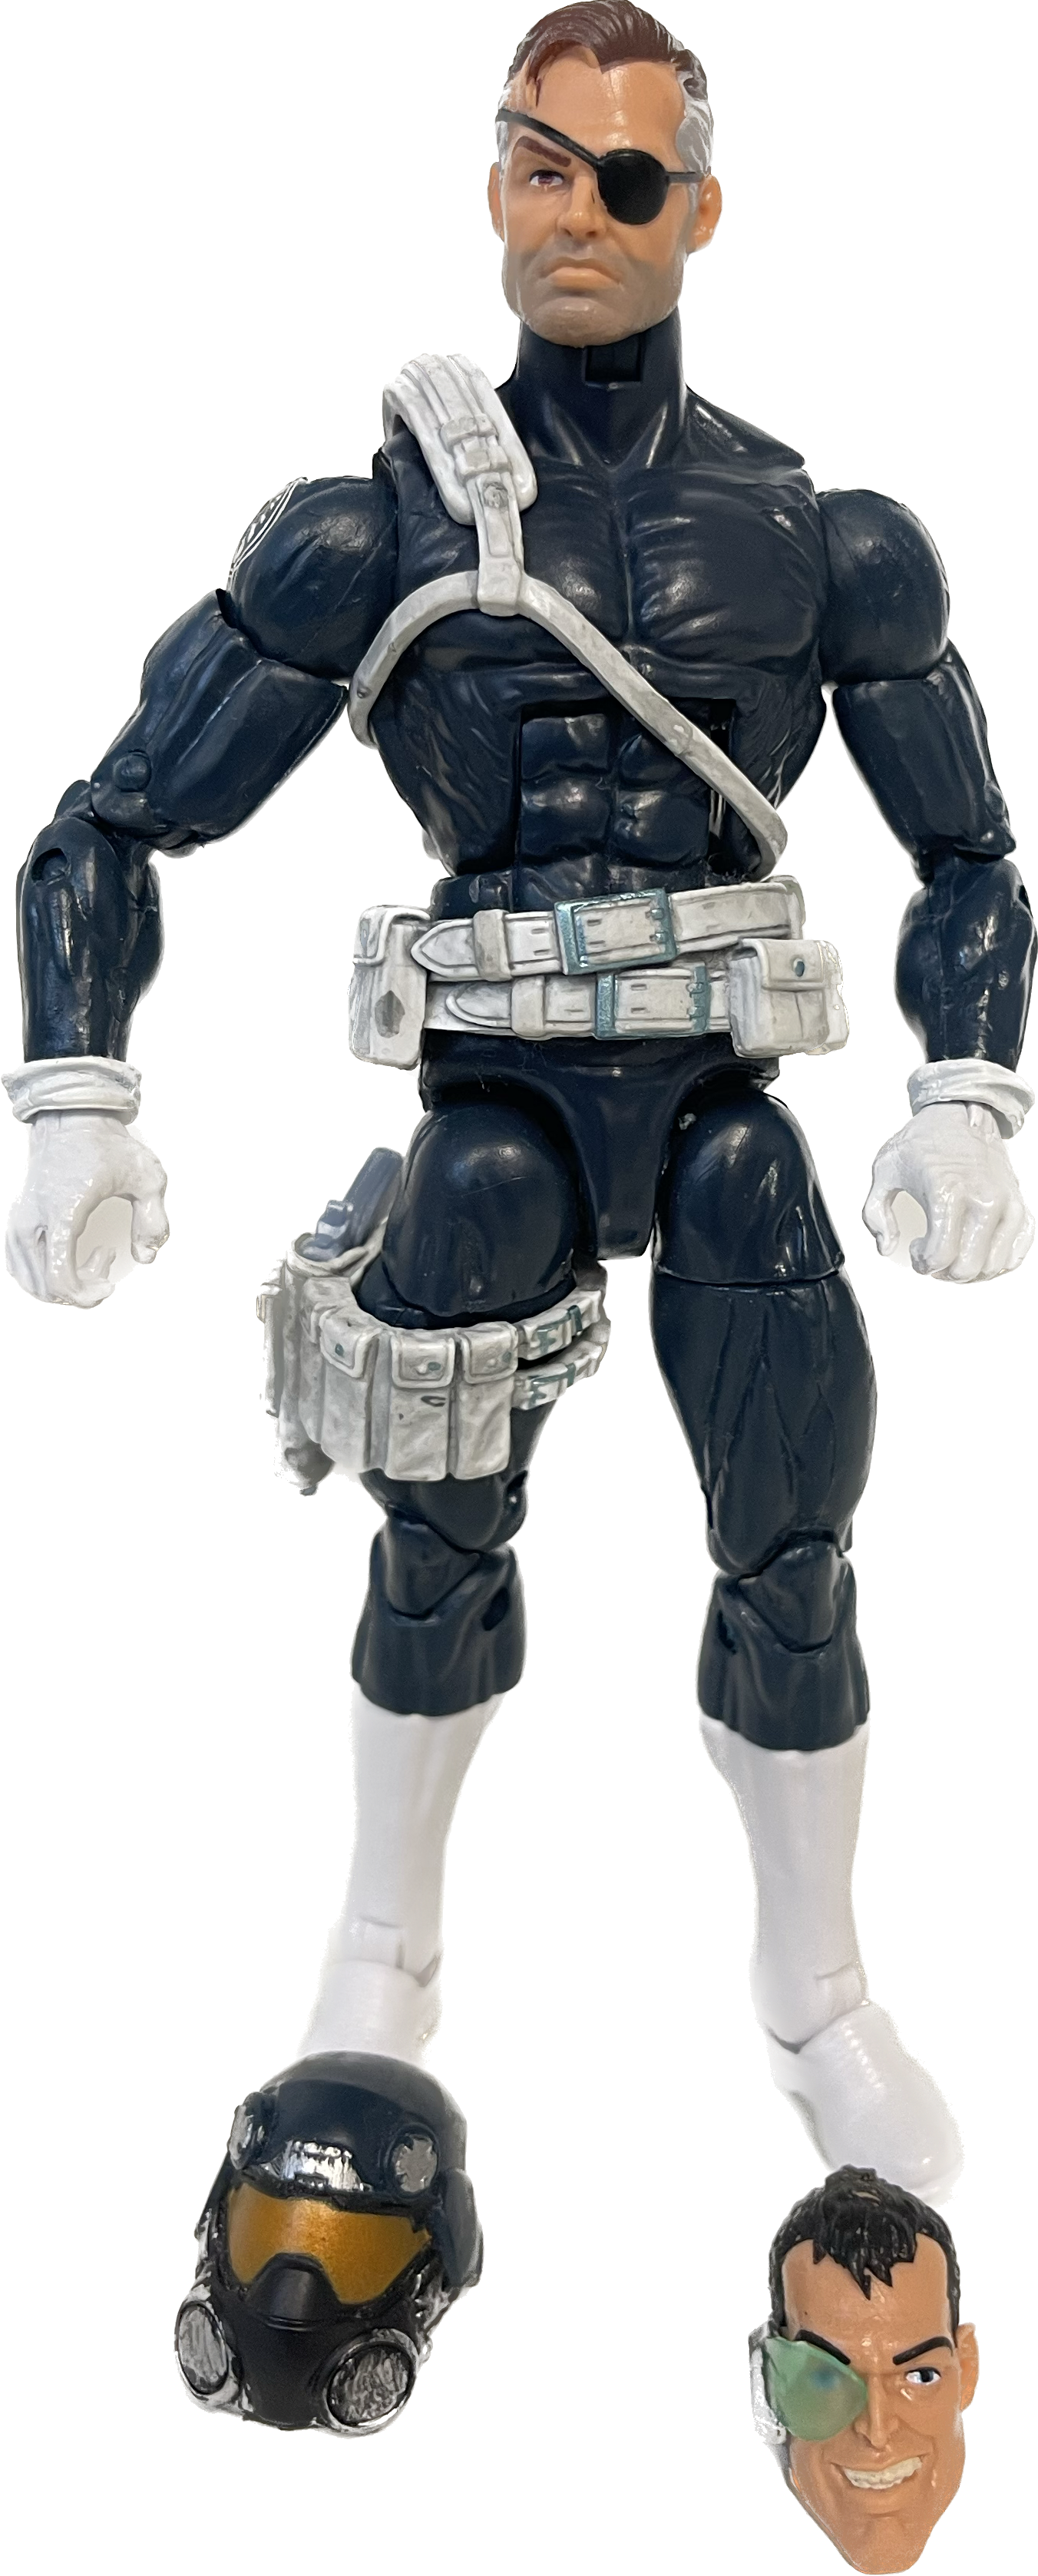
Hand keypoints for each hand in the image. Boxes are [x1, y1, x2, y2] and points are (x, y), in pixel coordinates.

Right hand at [5, 1110, 168, 1307]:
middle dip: (78, 1292)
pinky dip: (42, 1273)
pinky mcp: (17, 1219)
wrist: (71, 1116)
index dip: (87, 1296)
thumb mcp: (147, 1178)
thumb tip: (145, 1256)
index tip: (110, 1281)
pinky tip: (69, 1258)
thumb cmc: (108, 1145)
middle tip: (104, 1268)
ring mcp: (20, 1220)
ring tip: (91, 1261)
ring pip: (26, 1278)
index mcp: (63, 1214)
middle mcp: (34, 1221)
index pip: (59, 1280)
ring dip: (60, 1283)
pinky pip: (19, 1263)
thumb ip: (153, 1220)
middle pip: (42, 1288)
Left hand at [863, 1101, 1032, 1282]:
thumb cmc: (920, 1143)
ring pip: (994, 1266)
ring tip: (954, 1253)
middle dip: (945, 1273)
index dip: (922, 1264)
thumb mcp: (885, 1171)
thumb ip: (876, 1215)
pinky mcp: (1019, 1205)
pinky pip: (1015, 1253)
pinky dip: (995, 1263)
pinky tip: (976, 1252)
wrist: (961, 1112)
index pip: (940, 1256)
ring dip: (969, 1272)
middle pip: (969, 1268)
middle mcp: (983, 1200)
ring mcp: (1006, 1204)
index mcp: (947, 1192)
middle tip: (933, 1258)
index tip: (915, 1249)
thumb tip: (888, 1249)